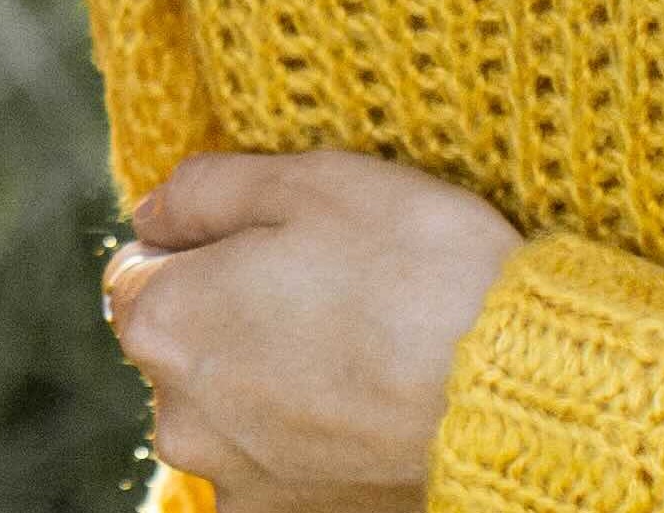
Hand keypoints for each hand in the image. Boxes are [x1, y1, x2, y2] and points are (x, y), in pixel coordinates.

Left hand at [104, 149, 523, 512]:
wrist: (522, 388)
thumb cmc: (416, 268)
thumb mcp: (311, 182)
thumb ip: (208, 191)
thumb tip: (154, 213)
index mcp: (164, 321)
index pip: (141, 270)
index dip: (207, 245)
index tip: (280, 245)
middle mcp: (178, 417)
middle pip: (183, 348)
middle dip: (234, 319)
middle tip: (333, 295)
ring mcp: (234, 482)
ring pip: (230, 414)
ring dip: (271, 386)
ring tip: (361, 358)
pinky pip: (276, 471)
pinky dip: (308, 446)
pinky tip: (369, 415)